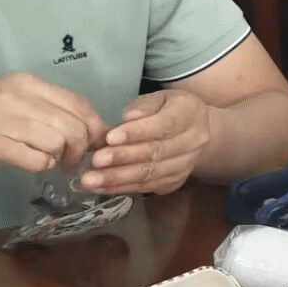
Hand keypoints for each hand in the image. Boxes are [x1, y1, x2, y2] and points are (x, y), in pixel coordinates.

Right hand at [0, 73, 106, 177]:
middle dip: (83, 147)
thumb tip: (80, 122)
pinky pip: (36, 158)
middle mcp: (19, 96)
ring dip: (62, 158)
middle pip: (74, 124)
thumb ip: (41, 105)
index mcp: (26, 82)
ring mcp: (6, 119)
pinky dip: (42, 166)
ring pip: (59, 141)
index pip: (78, 102)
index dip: (94, 126)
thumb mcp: (6, 98)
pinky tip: (35, 166)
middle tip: (74, 160)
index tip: (96, 142)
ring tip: (54, 164)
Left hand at [76, 90, 212, 196]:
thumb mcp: (157, 98)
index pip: (164, 125)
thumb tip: (128, 118)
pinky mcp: (176, 181)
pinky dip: (123, 188)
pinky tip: (103, 187)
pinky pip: (148, 187)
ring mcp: (187, 164)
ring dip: (119, 177)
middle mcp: (194, 141)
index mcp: (190, 113)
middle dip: (123, 158)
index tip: (111, 137)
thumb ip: (143, 107)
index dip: (137, 132)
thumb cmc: (167, 110)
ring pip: (151, 173)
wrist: (193, 130)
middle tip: (96, 161)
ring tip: (92, 179)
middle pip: (156, 152)